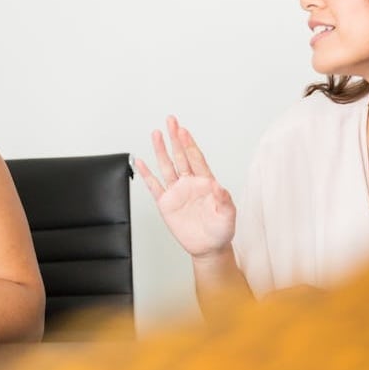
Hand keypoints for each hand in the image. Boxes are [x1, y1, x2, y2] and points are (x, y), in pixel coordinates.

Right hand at [136, 116, 236, 258]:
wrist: (208, 247)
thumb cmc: (221, 231)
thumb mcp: (228, 216)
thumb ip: (224, 200)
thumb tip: (218, 186)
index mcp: (205, 183)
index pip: (195, 159)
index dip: (189, 144)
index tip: (183, 130)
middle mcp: (189, 183)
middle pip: (180, 156)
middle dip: (175, 138)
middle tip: (171, 121)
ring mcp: (177, 192)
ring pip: (167, 166)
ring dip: (161, 150)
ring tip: (156, 134)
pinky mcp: (166, 203)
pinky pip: (154, 186)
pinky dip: (146, 174)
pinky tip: (140, 162)